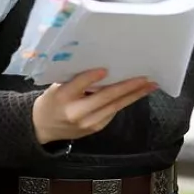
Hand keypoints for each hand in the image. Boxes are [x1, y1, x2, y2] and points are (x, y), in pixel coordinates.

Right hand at [31, 69, 157, 144]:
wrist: (43, 128)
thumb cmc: (52, 100)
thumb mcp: (57, 86)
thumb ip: (76, 79)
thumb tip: (102, 66)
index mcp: (63, 96)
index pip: (79, 84)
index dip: (92, 77)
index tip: (106, 68)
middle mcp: (76, 112)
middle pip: (104, 97)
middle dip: (127, 87)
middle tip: (145, 78)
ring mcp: (88, 123)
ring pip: (114, 107)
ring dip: (134, 96)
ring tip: (149, 85)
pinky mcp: (95, 128)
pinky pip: (113, 112)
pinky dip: (125, 102)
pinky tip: (137, 93)